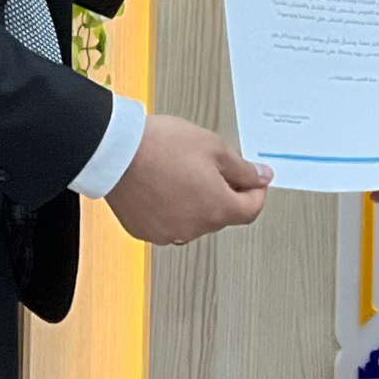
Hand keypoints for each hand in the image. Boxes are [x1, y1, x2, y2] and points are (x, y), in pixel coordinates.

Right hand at [103, 112, 270, 245]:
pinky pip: (168, 222)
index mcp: (217, 209)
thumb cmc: (161, 146)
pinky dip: (171, 207)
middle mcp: (194, 228)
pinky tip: (162, 184)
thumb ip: (243, 168)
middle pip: (221, 214)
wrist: (116, 151)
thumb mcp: (213, 147)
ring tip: (181, 171)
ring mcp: (167, 233)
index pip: (251, 210)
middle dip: (223, 192)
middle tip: (211, 166)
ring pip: (194, 219)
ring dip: (196, 201)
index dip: (256, 192)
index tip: (253, 180)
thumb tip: (262, 177)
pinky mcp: (144, 231)